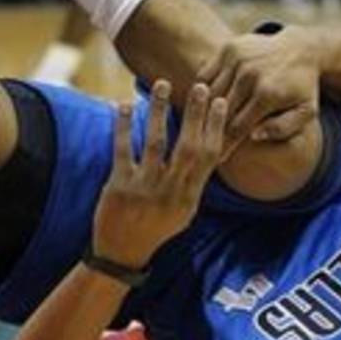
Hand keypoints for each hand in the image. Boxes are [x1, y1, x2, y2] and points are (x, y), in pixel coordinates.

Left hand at [92, 80, 225, 268]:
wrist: (121, 254)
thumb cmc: (154, 229)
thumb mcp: (183, 211)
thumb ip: (193, 183)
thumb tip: (207, 148)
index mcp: (190, 197)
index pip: (209, 157)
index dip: (216, 127)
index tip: (221, 102)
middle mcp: (171, 192)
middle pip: (188, 146)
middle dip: (196, 114)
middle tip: (200, 86)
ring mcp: (145, 189)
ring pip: (156, 143)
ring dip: (160, 111)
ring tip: (162, 85)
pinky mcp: (119, 187)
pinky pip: (123, 150)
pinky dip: (124, 126)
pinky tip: (125, 105)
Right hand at [198, 25, 320, 151]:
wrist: (301, 49)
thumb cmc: (302, 88)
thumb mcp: (305, 112)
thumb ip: (282, 129)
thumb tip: (254, 136)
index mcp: (267, 94)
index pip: (238, 128)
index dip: (225, 145)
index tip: (216, 159)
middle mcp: (250, 75)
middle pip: (220, 112)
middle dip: (211, 131)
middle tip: (202, 147)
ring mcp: (238, 60)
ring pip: (210, 94)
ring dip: (203, 112)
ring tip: (198, 127)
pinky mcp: (230, 49)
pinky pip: (206, 75)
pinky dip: (201, 91)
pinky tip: (201, 104)